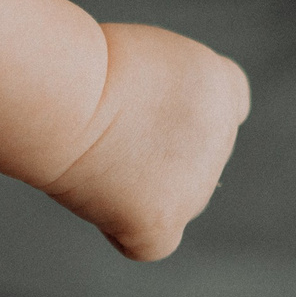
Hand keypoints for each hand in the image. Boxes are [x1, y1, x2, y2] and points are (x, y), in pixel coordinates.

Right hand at [41, 24, 249, 261]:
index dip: (186, 110)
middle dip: (160, 152)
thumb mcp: (143, 54)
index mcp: (220, 85)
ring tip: (94, 152)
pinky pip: (150, 242)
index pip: (229, 104)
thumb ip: (164, 87)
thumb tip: (147, 123)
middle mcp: (221, 136)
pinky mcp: (163, 225)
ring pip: (173, 199)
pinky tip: (96, 199)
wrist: (66, 96)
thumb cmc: (83, 61)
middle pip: (195, 156)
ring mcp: (197, 187)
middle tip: (106, 128)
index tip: (146, 104)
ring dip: (139, 187)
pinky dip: (124, 230)